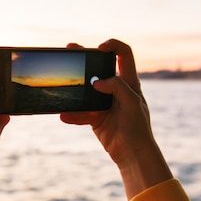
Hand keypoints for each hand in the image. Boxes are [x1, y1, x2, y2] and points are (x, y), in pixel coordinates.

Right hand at [60, 39, 171, 198]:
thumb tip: (96, 81)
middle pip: (99, 68)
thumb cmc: (138, 127)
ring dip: (74, 87)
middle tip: (70, 49)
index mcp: (129, 82)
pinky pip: (80, 112)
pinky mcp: (95, 118)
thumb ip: (117, 87)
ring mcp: (104, 103)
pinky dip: (73, 114)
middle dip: (85, 58)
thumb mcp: (132, 103)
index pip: (124, 55)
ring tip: (62, 82)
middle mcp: (116, 89)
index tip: (99, 48)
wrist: (132, 154)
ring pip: (86, 90)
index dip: (113, 46)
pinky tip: (64, 115)